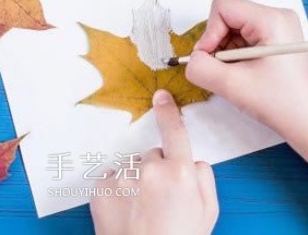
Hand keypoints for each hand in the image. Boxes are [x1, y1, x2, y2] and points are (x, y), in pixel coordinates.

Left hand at [90, 90, 217, 234]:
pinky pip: (113, 178)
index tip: (161, 95)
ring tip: (141, 211)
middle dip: (158, 171)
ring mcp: (121, 177)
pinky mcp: (100, 188)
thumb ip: (202, 178)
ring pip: (132, 168)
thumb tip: (190, 160)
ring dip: (136, 181)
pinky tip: (125, 212)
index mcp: (179, 173)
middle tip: (160, 201)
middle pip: (153, 155)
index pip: (175, 132)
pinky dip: (118, 190)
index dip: (169, 112)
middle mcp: (149, 169)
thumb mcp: (208, 212)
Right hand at [186, 0, 307, 135]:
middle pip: (227, 16)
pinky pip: (241, 38)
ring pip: (232, 28)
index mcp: (271, 19)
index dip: (209, 32)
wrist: (307, 122)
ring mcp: (277, 28)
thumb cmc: (280, 103)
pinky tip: (244, 73)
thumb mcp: (231, 85)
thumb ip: (200, 68)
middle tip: (224, 70)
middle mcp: (276, 17)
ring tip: (238, 74)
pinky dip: (234, 56)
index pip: (222, 7)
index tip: (212, 59)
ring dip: (225, 52)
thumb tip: (191, 60)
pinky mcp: (275, 40)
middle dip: (217, 43)